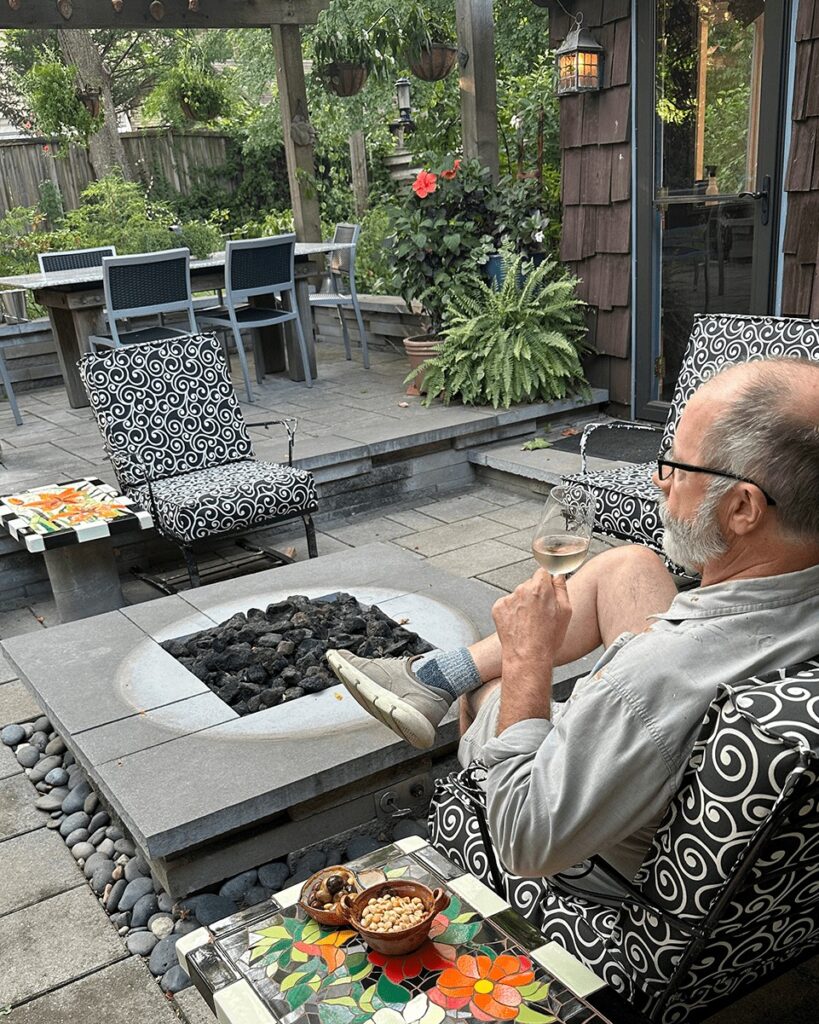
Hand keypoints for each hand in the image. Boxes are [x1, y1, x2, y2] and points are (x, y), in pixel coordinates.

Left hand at [492, 571, 572, 732]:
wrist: (527, 657)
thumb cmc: (548, 638)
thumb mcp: (566, 611)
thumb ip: (561, 587)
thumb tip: (558, 574)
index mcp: (540, 587)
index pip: (543, 571)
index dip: (547, 581)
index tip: (549, 589)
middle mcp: (522, 589)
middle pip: (530, 584)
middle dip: (536, 594)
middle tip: (542, 613)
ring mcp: (508, 599)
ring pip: (519, 595)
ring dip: (524, 603)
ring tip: (531, 623)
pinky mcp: (498, 608)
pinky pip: (508, 604)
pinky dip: (512, 612)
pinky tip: (520, 625)